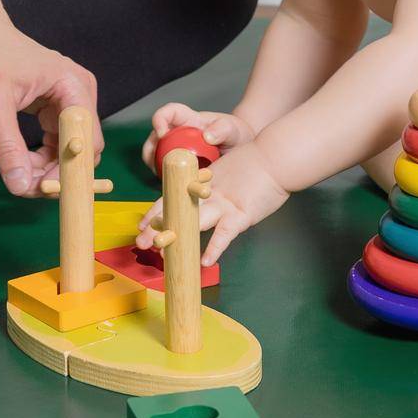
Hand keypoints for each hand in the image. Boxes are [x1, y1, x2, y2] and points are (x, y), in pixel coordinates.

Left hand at [0, 0, 97, 195]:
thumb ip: (9, 148)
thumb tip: (21, 187)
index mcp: (73, 87)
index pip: (87, 141)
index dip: (71, 169)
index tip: (46, 190)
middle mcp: (79, 93)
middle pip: (83, 147)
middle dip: (59, 172)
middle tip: (29, 188)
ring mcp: (68, 100)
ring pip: (70, 148)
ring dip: (50, 168)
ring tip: (22, 177)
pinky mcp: (55, 106)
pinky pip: (58, 141)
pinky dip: (44, 157)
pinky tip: (24, 163)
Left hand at [135, 143, 287, 265]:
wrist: (276, 157)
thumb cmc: (257, 166)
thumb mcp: (228, 174)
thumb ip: (211, 184)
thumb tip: (196, 196)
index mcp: (203, 184)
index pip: (172, 198)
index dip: (156, 212)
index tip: (141, 225)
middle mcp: (209, 195)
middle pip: (178, 211)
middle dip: (158, 228)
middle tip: (140, 241)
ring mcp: (224, 205)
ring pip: (195, 221)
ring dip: (177, 236)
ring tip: (161, 252)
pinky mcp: (241, 214)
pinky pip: (225, 234)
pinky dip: (214, 248)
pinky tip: (204, 260)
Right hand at [140, 103, 254, 171]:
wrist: (240, 148)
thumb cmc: (234, 134)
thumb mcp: (232, 129)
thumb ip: (222, 129)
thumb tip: (207, 136)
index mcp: (189, 119)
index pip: (169, 112)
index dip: (160, 120)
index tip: (162, 133)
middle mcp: (178, 132)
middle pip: (155, 137)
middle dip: (150, 150)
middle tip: (156, 164)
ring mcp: (176, 149)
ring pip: (156, 156)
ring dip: (156, 167)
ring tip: (165, 178)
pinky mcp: (179, 165)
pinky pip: (167, 171)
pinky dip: (167, 178)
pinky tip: (176, 186)